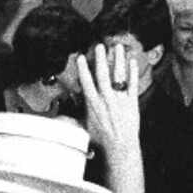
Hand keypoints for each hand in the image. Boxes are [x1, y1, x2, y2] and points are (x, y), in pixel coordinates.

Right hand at [76, 43, 139, 163]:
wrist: (120, 147)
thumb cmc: (101, 140)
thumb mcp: (83, 128)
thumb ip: (73, 118)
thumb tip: (59, 118)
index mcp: (93, 104)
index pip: (87, 82)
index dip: (84, 69)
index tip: (82, 57)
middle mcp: (106, 99)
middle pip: (103, 74)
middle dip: (101, 59)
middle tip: (100, 45)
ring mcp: (120, 99)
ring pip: (119, 76)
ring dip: (118, 60)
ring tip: (117, 47)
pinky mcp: (132, 102)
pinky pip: (132, 84)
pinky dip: (133, 72)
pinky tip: (132, 61)